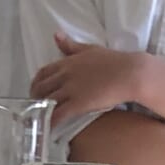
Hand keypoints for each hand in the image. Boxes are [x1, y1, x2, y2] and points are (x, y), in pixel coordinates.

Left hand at [28, 37, 146, 126]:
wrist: (129, 73)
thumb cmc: (113, 61)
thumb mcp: (89, 49)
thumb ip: (70, 46)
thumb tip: (56, 35)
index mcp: (67, 62)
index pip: (43, 72)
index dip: (36, 83)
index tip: (36, 90)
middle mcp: (65, 75)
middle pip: (41, 88)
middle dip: (35, 99)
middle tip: (36, 107)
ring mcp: (71, 90)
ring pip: (47, 102)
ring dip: (41, 111)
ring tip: (41, 119)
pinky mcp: (78, 104)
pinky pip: (58, 115)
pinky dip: (51, 123)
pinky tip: (49, 129)